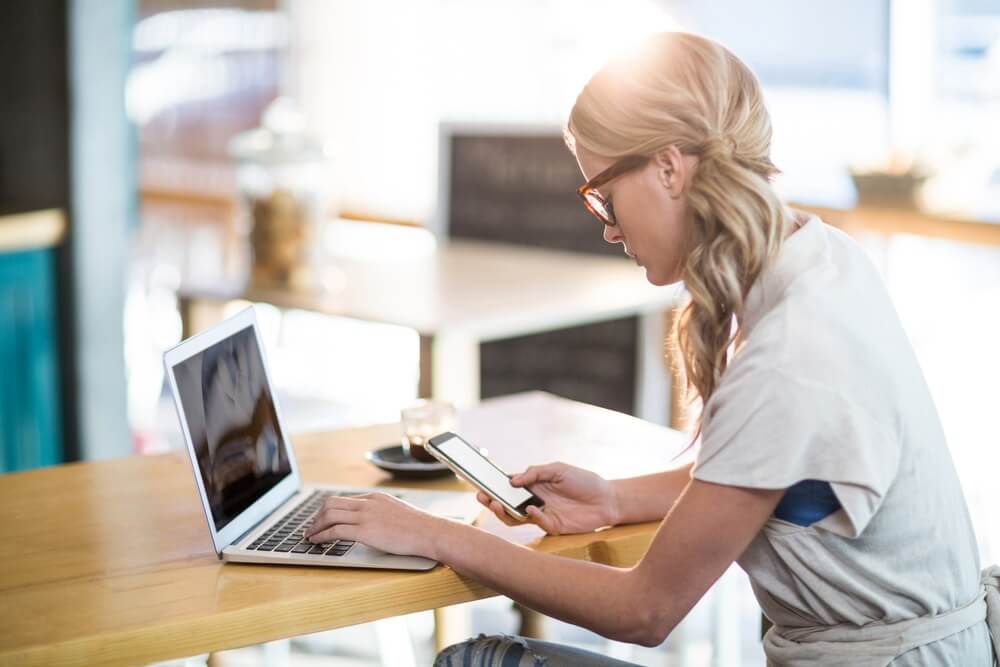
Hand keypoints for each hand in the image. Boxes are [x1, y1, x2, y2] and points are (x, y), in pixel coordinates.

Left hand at [304, 492, 447, 558]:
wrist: (430, 532)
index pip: (344, 499)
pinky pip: (335, 530)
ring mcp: (366, 515)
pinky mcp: (365, 530)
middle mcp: (368, 503)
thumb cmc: (419, 528)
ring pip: (329, 514)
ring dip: (315, 526)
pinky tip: (317, 542)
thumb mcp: (397, 514)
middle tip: (311, 527)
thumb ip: (381, 515)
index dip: (329, 511)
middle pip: (331, 503)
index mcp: (375, 498)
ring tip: (310, 536)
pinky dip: (321, 535)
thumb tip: (372, 526)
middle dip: (317, 516)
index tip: (322, 520)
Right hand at [478, 462, 617, 534]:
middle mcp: (534, 500)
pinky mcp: (552, 526)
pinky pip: (536, 522)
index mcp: (534, 485)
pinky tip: (532, 508)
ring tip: (497, 505)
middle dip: (492, 501)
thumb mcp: (559, 469)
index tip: (480, 482)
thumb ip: (536, 473)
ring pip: (515, 517)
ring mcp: (542, 514)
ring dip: (504, 512)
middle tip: (482, 498)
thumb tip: (512, 480)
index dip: (494, 485)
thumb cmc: (583, 480)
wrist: (607, 499)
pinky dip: (532, 515)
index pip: (508, 486)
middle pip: (507, 503)